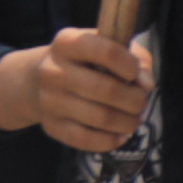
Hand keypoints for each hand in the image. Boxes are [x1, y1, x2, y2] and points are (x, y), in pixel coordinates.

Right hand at [0, 26, 156, 153]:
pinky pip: (88, 140)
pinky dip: (111, 140)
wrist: (35, 80)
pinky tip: (119, 134)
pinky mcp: (52, 127)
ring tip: (134, 119)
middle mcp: (53, 70)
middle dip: (135, 99)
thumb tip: (146, 84)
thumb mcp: (103, 45)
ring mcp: (50, 101)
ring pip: (101, 118)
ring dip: (128, 122)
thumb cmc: (81, 61)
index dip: (130, 65)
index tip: (136, 74)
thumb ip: (133, 56)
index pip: (107, 51)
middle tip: (140, 101)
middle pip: (107, 89)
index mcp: (67, 42)